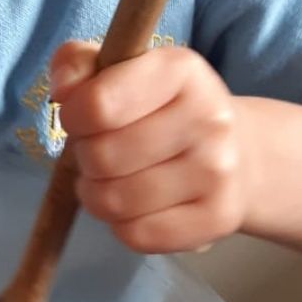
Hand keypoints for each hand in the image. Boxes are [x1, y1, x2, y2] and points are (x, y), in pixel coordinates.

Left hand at [48, 41, 251, 254]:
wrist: (239, 155)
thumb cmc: (163, 110)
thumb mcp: (123, 70)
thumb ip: (78, 64)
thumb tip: (62, 90)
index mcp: (182, 71)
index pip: (98, 105)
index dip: (74, 117)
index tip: (82, 119)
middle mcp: (209, 119)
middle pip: (101, 157)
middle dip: (86, 158)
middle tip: (101, 153)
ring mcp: (217, 172)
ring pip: (114, 201)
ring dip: (98, 195)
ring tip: (113, 181)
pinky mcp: (218, 218)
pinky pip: (137, 236)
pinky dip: (122, 226)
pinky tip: (137, 207)